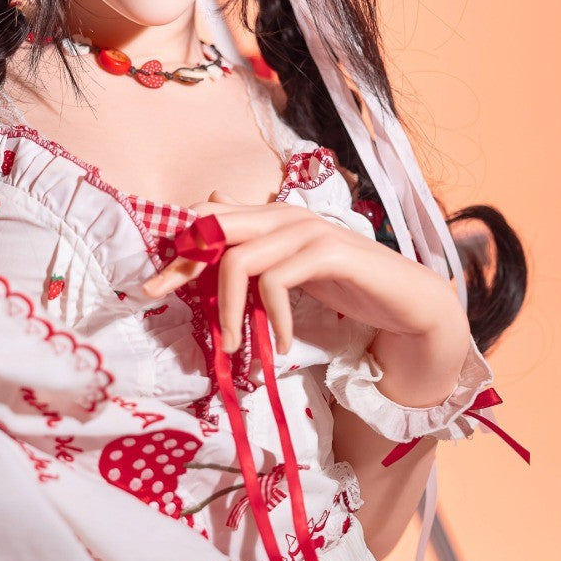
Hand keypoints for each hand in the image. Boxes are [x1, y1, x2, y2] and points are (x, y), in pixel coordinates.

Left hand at [141, 188, 463, 355]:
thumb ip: (256, 254)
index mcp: (274, 218)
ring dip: (228, 308)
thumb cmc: (348, 289)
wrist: (409, 304)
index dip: (178, 247)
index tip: (151, 284)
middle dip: (181, 264)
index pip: (211, 218)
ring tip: (233, 344)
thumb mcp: (291, 273)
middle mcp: (287, 216)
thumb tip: (211, 220)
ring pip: (241, 259)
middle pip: (215, 227)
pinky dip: (273, 317)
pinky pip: (277, 281)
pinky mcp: (329, 253)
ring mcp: (308, 231)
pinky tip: (283, 343)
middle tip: (157, 296)